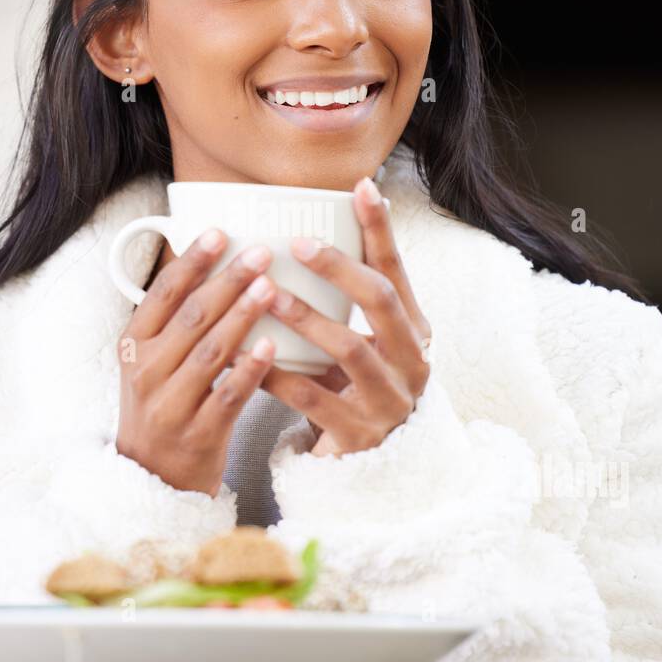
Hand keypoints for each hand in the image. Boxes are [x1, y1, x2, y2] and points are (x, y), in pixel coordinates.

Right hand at [115, 229, 278, 493]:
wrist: (152, 480)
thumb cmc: (162, 406)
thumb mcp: (150, 361)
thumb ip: (174, 320)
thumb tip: (211, 262)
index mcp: (134, 344)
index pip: (163, 293)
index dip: (192, 261)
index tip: (220, 232)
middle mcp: (147, 371)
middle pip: (191, 316)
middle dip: (227, 280)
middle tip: (261, 252)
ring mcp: (171, 404)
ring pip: (211, 351)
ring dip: (242, 315)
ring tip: (270, 287)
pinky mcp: (199, 434)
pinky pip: (228, 394)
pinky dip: (250, 368)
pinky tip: (270, 344)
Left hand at [260, 175, 431, 456]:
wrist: (371, 473)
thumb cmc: (353, 393)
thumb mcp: (359, 344)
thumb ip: (342, 305)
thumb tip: (298, 239)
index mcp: (412, 333)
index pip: (397, 271)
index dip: (380, 230)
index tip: (361, 187)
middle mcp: (411, 362)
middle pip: (382, 302)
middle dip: (342, 269)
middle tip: (301, 243)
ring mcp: (389, 401)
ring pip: (352, 349)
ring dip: (309, 318)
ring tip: (269, 295)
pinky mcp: (360, 436)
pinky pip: (315, 400)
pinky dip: (280, 377)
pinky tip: (249, 359)